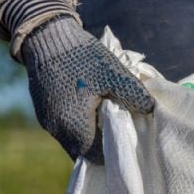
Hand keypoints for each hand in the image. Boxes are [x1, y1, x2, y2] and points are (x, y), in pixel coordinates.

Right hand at [21, 16, 154, 161]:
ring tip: (101, 118)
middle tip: (115, 129)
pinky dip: (74, 125)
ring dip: (86, 134)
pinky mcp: (42, 113)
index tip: (124, 138)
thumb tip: (151, 111)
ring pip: (71, 141)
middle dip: (99, 144)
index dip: (111, 150)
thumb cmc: (82, 57)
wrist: (46, 37)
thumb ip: (133, 95)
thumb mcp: (114, 73)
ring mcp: (47, 123)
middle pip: (83, 151)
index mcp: (75, 126)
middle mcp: (58, 130)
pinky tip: (84, 108)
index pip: (96, 156)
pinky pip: (62, 128)